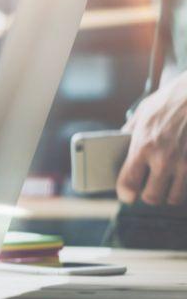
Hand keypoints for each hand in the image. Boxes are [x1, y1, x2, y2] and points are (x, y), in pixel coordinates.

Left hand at [117, 76, 186, 205]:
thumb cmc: (170, 101)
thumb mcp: (143, 113)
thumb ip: (130, 133)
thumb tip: (118, 148)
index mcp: (144, 147)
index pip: (128, 184)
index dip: (125, 194)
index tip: (126, 195)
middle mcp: (165, 159)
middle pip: (152, 197)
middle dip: (147, 195)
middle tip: (147, 188)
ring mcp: (186, 163)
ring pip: (174, 197)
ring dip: (168, 193)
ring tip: (165, 184)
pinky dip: (185, 185)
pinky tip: (181, 175)